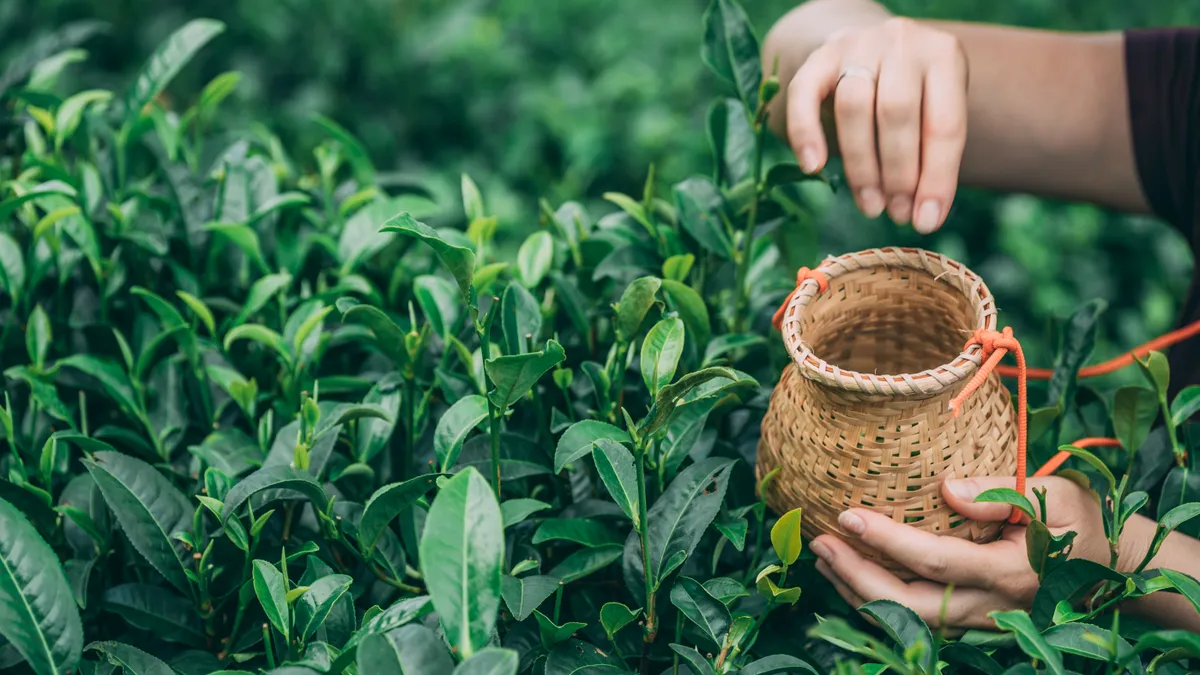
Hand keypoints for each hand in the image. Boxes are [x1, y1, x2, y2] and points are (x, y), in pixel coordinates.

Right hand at [786, 17, 967, 231]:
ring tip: (870, 205)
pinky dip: (806, 133)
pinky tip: (813, 166)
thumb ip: (932, 154)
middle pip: (896, 114)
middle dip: (898, 173)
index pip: (944, 124)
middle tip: (895, 214)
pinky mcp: (820, 55)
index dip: (937, 178)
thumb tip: (923, 216)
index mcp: (944, 56)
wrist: (873, 48)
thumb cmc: (913, 93)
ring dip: (862, 166)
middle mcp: (902, 42)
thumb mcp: (935, 110)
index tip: (926, 222)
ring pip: (853, 107)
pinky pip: (804, 94)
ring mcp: (858, 44)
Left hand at [809, 476, 1111, 629]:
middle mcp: (991, 605)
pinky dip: (877, 599)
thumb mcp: (1052, 493)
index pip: (936, 561)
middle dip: (857, 579)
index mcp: (1010, 571)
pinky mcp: (969, 619)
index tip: (846, 516)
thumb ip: (1001, 493)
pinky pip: (915, 618)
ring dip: (859, 592)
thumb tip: (946, 488)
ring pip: (908, 619)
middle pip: (911, 607)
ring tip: (823, 556)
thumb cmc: (1077, 518)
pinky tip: (849, 573)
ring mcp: (979, 619)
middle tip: (819, 543)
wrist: (1107, 565)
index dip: (887, 542)